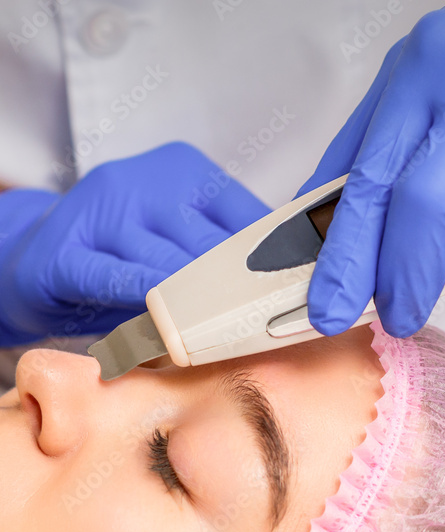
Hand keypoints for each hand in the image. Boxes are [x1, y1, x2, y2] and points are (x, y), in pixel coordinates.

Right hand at [0, 142, 270, 346]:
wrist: (32, 256)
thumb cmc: (120, 257)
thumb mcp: (178, 243)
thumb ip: (225, 255)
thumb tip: (294, 285)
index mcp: (183, 172)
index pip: (244, 214)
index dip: (274, 258)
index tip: (302, 291)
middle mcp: (144, 181)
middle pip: (211, 244)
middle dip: (242, 291)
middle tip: (274, 325)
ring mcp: (102, 210)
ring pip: (168, 265)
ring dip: (199, 308)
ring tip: (229, 336)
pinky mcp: (66, 252)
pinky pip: (116, 280)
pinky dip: (146, 304)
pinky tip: (167, 326)